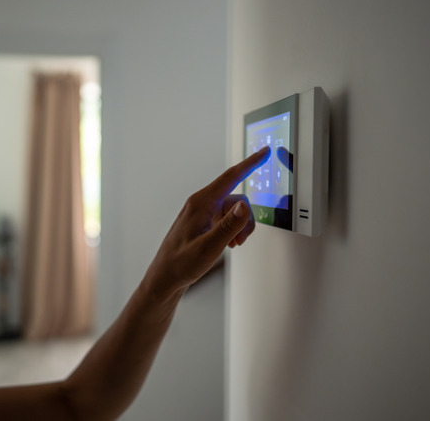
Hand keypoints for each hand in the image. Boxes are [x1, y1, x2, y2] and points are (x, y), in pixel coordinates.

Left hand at [145, 146, 270, 295]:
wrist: (165, 278)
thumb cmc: (181, 263)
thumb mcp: (209, 247)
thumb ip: (229, 225)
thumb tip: (246, 205)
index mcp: (201, 203)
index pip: (231, 176)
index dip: (250, 163)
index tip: (264, 151)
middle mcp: (201, 203)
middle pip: (237, 199)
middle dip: (245, 219)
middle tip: (240, 241)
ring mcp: (202, 212)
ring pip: (234, 211)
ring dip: (239, 227)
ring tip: (232, 245)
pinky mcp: (204, 222)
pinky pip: (227, 218)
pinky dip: (233, 230)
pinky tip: (227, 244)